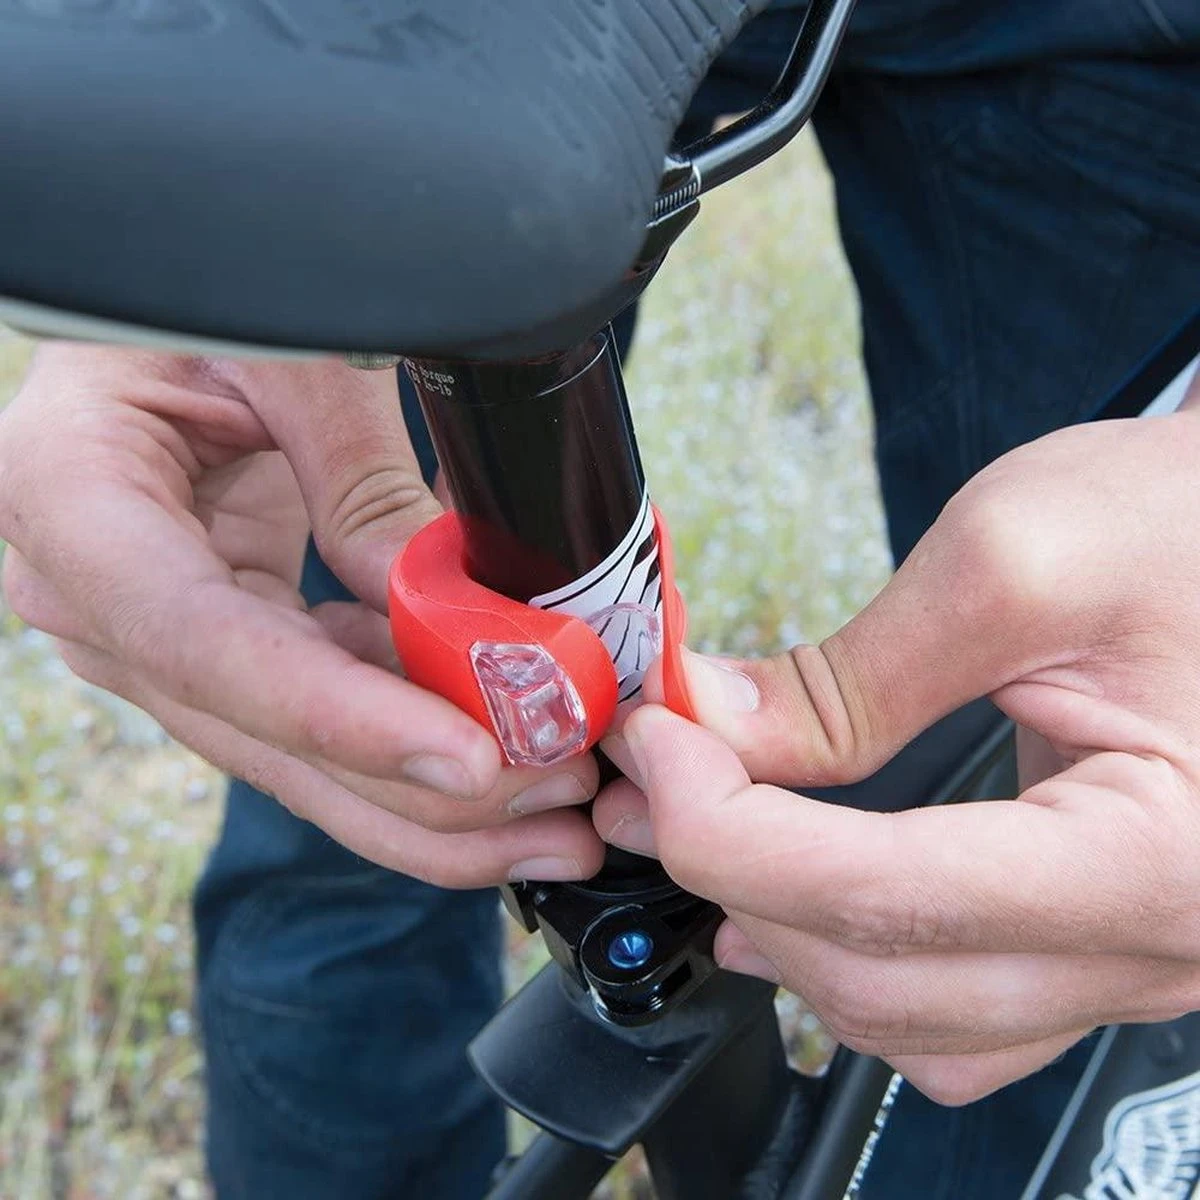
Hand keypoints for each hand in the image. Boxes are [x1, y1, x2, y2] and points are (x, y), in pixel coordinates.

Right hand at [0, 346, 601, 886]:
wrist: (167, 318)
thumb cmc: (214, 297)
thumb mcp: (293, 356)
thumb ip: (359, 480)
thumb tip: (450, 612)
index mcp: (74, 496)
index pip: (208, 642)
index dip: (342, 717)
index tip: (469, 760)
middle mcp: (92, 594)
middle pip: (266, 732)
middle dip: (421, 791)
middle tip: (557, 808)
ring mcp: (153, 633)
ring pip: (299, 752)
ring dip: (432, 796)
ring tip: (556, 814)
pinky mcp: (217, 644)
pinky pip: (320, 712)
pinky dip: (413, 738)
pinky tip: (511, 758)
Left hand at [596, 398, 1199, 1103]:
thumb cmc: (1182, 527)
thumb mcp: (1011, 566)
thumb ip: (849, 677)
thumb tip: (713, 728)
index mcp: (1155, 860)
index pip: (884, 895)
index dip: (731, 831)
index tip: (656, 750)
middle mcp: (1157, 947)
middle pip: (881, 973)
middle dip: (732, 873)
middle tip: (653, 774)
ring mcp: (1127, 960)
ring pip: (904, 1017)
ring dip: (777, 926)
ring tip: (698, 827)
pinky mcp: (1093, 941)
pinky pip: (951, 1016)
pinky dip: (847, 963)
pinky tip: (791, 904)